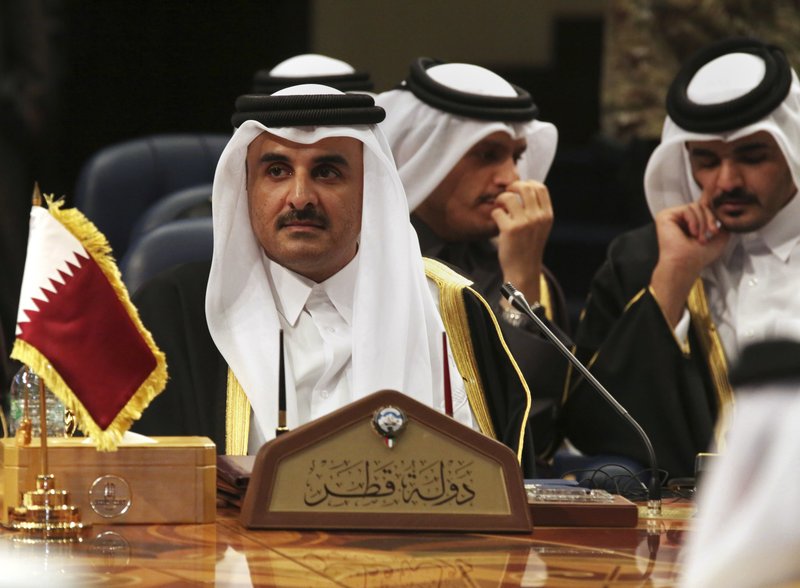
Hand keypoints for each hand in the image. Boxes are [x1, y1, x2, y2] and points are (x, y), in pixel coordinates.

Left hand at [491, 180, 552, 303]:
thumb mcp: (540, 227)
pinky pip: (497, 211)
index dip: (527, 183)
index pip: (540, 187)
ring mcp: (525, 223)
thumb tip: (524, 188)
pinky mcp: (510, 230)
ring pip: (508, 197)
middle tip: (506, 194)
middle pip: (525, 187)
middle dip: (512, 187)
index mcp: (547, 215)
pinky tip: (497, 221)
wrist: (523, 270)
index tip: (519, 189)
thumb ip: (536, 210)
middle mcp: (538, 217)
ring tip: (499, 207)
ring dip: (500, 199)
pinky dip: (494, 214)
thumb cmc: (528, 247)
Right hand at [650, 197, 728, 326]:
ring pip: (696, 206)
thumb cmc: (698, 257)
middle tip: (711, 233)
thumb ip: (723, 225)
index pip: (704, 210)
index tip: (717, 231)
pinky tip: (692, 233)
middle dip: (710, 219)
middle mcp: (678, 219)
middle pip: (701, 206)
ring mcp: (671, 217)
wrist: (685, 264)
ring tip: (700, 237)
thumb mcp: (719, 239)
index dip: (713, 216)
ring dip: (703, 222)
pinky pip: (687, 208)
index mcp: (688, 224)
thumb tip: (725, 214)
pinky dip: (694, 221)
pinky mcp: (665, 216)